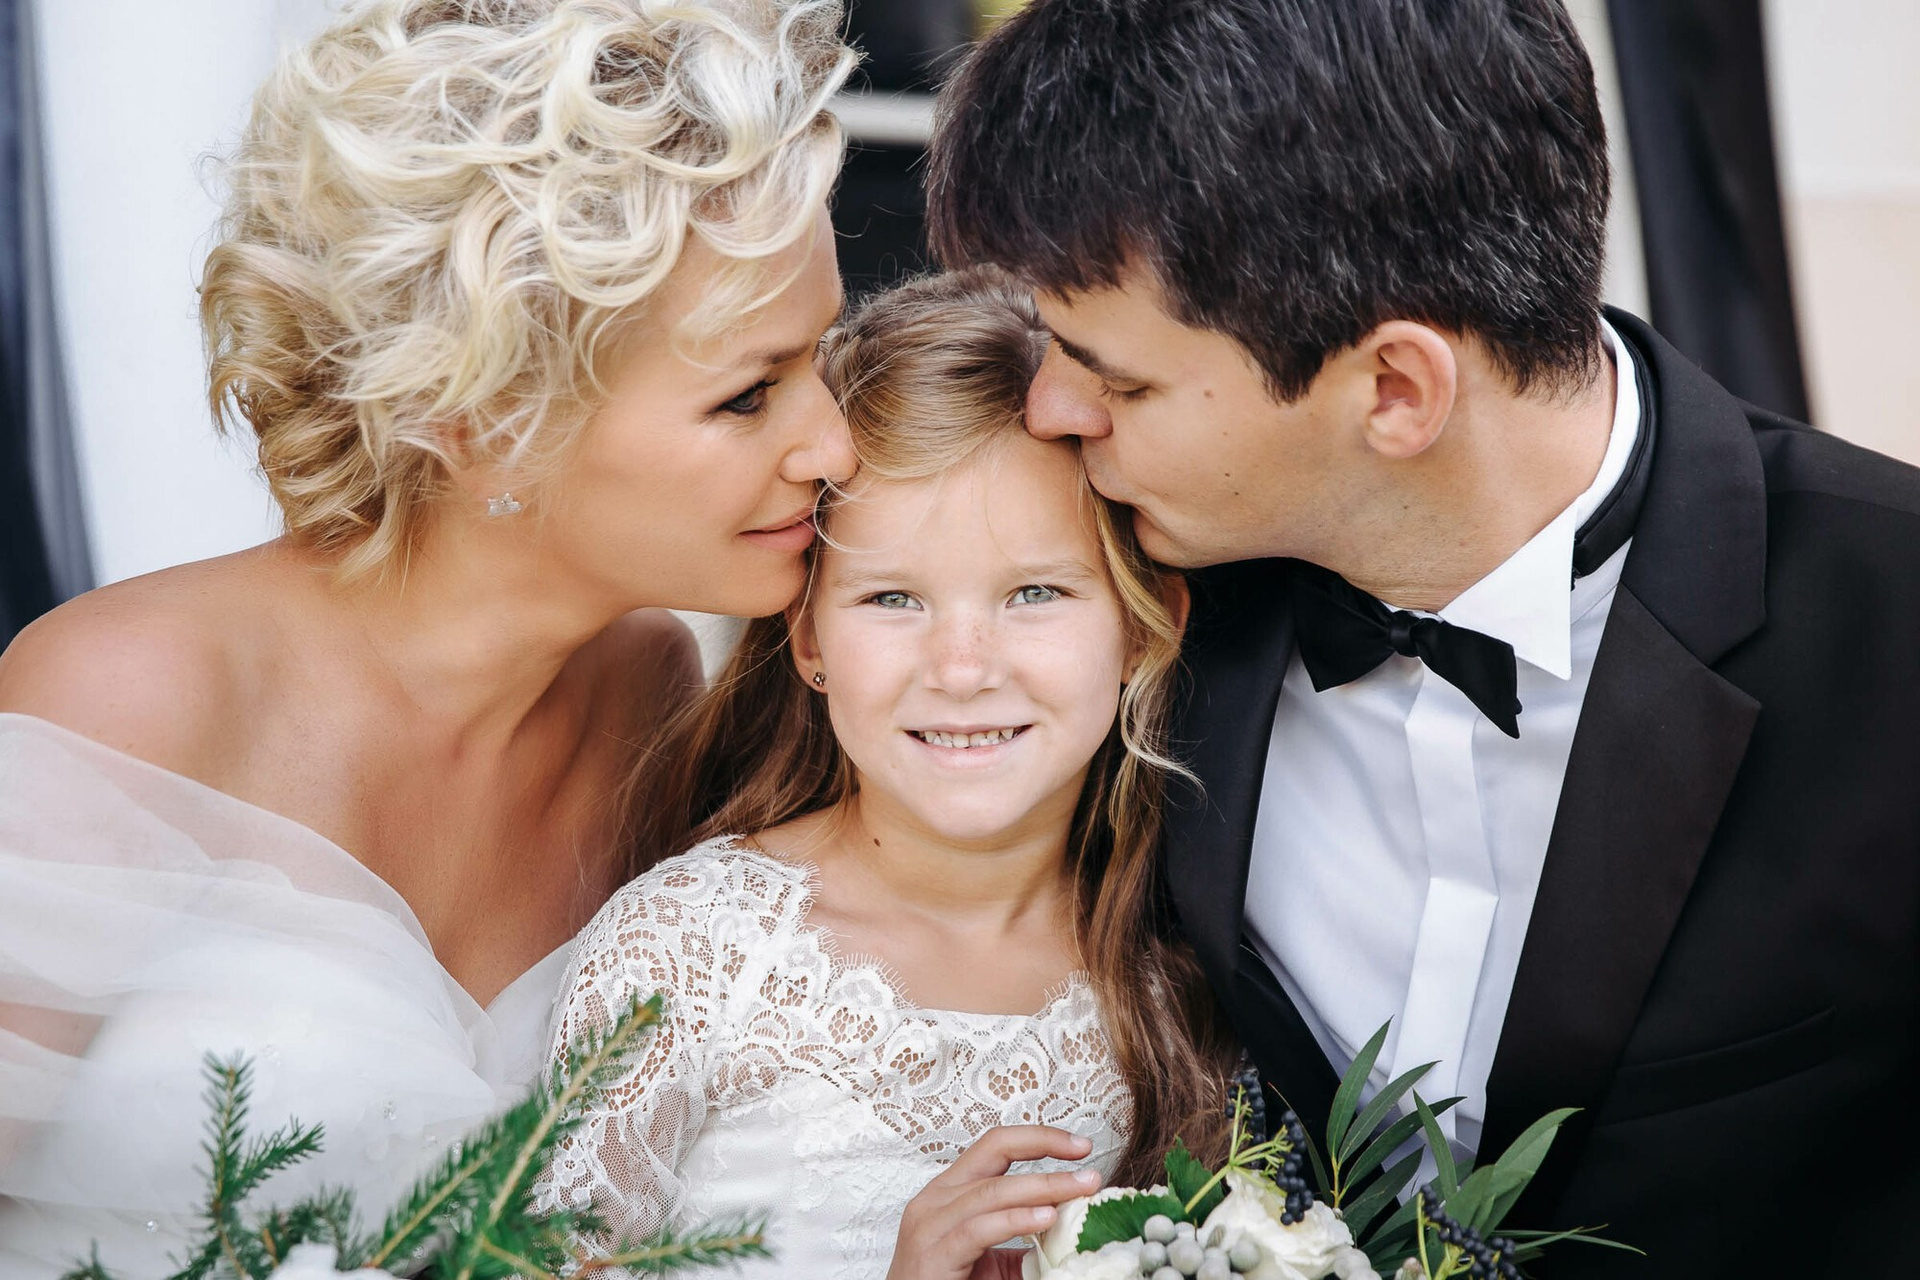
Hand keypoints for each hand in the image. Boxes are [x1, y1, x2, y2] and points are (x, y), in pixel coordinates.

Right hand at [885, 1125, 1102, 1279]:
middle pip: (995, 1151)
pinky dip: (1016, 1220)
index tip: (1081, 1146)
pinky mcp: (933, 1253)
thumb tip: (1074, 1222)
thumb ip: (1024, 1234)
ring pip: (992, 1190)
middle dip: (1046, 1148)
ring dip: (1044, 1187)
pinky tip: (1046, 1218)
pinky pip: (979, 1229)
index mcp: (950, 1191)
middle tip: (1089, 1165)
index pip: (997, 1146)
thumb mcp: (993, 1256)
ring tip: (1080, 1190)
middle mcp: (936, 1198)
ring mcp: (929, 1223)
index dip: (1039, 1138)